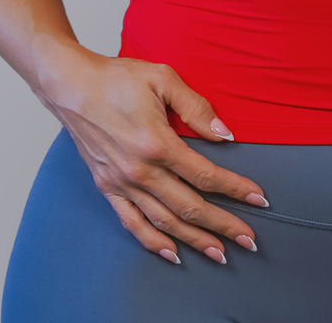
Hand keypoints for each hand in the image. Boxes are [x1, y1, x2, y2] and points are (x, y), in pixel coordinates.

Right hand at [34, 44, 268, 264]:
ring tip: (219, 253)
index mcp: (157, 144)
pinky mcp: (107, 186)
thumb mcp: (164, 79)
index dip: (236, 189)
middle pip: (190, 206)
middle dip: (223, 225)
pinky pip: (132, 223)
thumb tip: (225, 134)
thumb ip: (197, 108)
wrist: (72, 86)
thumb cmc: (118, 78)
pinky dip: (153, 242)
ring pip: (165, 222)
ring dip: (194, 240)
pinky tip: (172, 253)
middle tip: (249, 239)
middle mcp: (140, 170)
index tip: (258, 199)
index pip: (206, 175)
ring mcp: (122, 182)